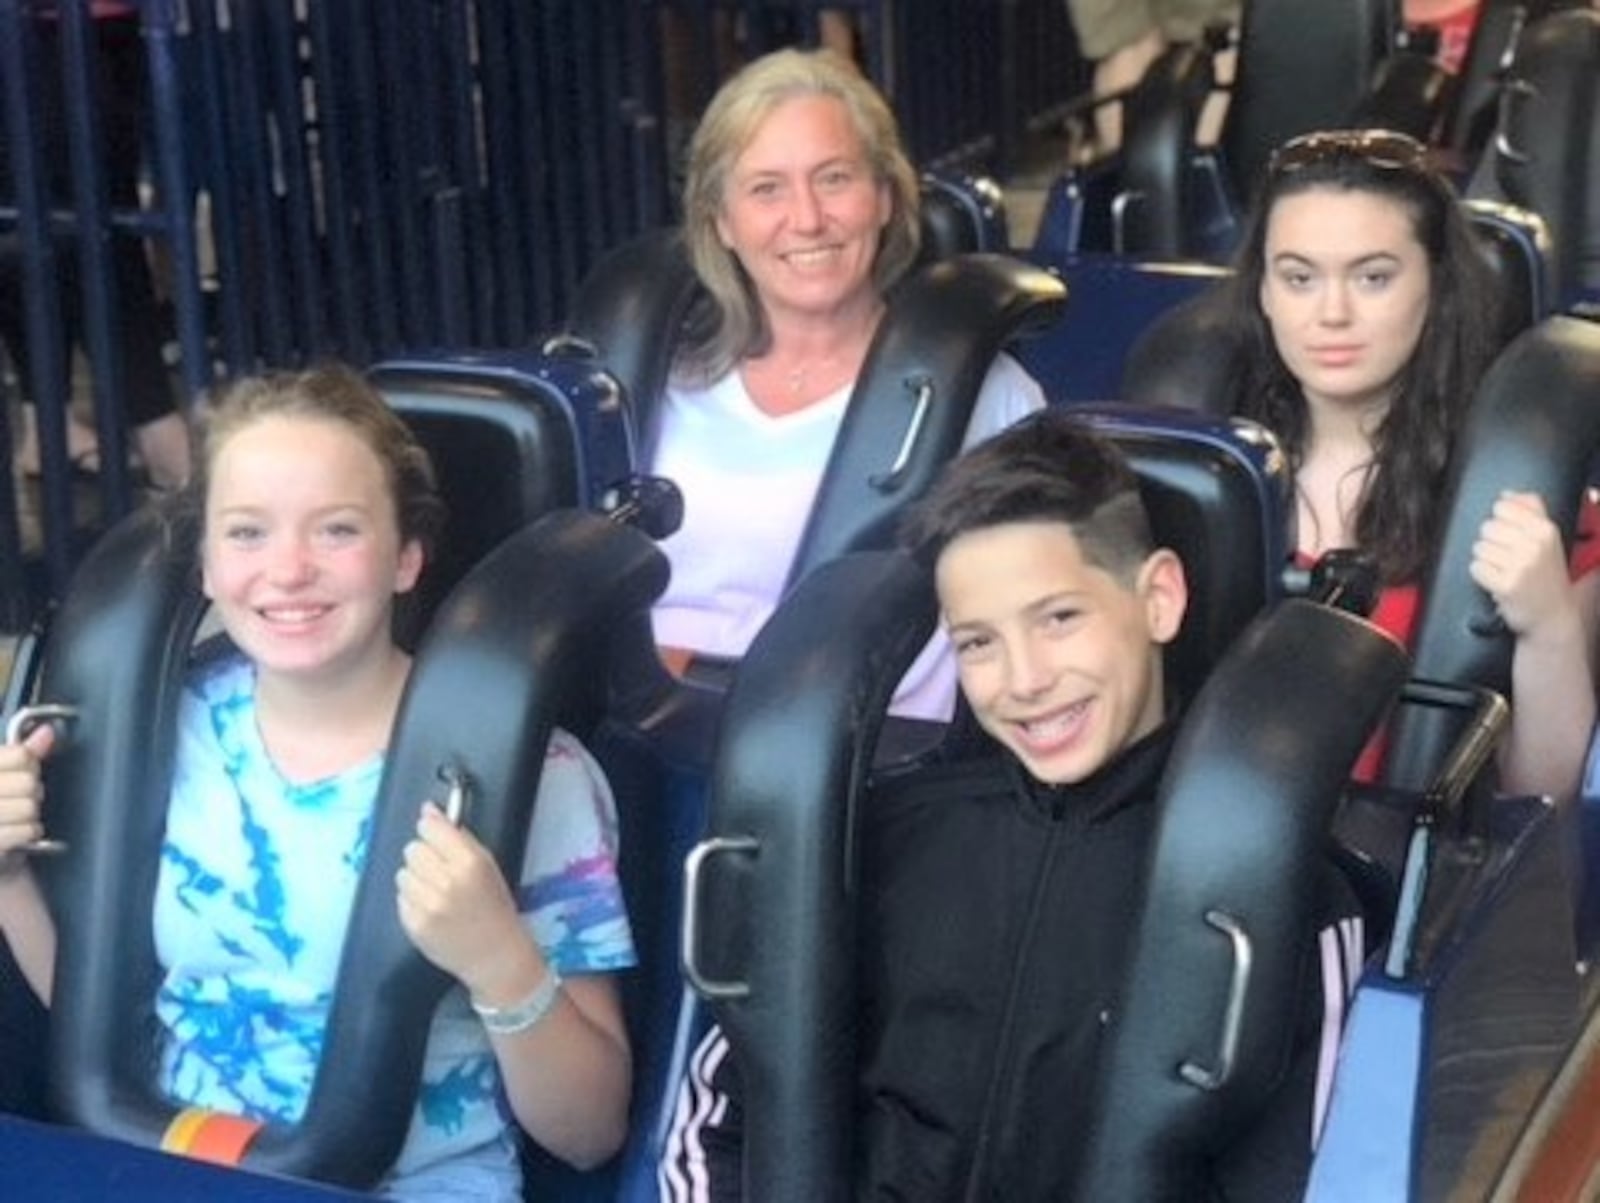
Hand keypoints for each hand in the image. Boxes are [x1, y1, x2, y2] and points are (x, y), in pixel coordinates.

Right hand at [0, 724, 53, 864]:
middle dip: (32, 792)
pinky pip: (27, 830)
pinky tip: (18, 833)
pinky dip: (29, 833)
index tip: (20, 773)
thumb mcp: (4, 775)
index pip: (20, 755)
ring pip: (29, 807)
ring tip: (16, 817)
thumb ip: (22, 753)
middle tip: (19, 799)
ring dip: (30, 815)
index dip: (29, 765)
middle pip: (28, 782)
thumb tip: (47, 732)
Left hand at [395, 802, 532, 992]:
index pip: (429, 828)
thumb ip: (459, 837)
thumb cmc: (494, 906)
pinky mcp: (413, 924)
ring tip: (435, 891)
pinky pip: (400, 897)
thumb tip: (428, 811)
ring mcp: (427, 905)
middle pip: (412, 848)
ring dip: (416, 878)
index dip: (432, 830)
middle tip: (440, 870)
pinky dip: (412, 899)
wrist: (494, 955)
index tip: (437, 836)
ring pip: (402, 872)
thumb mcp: (488, 865)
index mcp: (469, 862)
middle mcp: (446, 881)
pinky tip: (430, 908)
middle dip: (424, 855)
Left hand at [1470, 491, 1575, 638]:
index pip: (1502, 507)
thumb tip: (1506, 494)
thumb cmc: (1545, 573)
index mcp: (1545, 529)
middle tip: (1508, 558)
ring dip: (1487, 560)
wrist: (1553, 614)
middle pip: (1487, 527)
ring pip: (1479, 547)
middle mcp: (1535, 545)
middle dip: (1492, 542)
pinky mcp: (1506, 585)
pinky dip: (1482, 575)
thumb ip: (1530, 510)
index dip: (1501, 522)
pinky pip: (1476, 568)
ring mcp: (1521, 566)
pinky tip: (1497, 580)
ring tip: (1504, 570)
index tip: (1512, 537)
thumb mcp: (1547, 538)